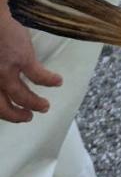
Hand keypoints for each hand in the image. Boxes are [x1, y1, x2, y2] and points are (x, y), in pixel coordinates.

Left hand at [0, 0, 61, 122]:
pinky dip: (49, 81)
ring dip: (35, 103)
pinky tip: (58, 81)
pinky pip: (39, 76)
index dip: (4, 111)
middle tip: (28, 117)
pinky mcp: (22, 59)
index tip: (13, 112)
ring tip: (44, 106)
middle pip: (2, 107)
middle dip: (16, 115)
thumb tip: (6, 66)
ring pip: (22, 96)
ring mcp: (6, 71)